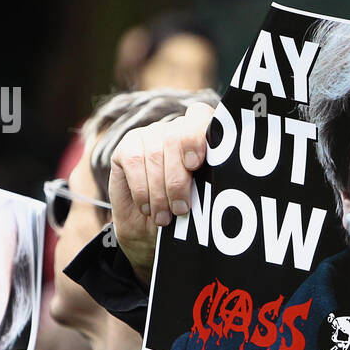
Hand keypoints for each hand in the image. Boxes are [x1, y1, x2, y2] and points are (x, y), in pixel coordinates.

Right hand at [108, 102, 213, 282]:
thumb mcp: (203, 204)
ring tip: (165, 218)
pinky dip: (142, 189)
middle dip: (178, 178)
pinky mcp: (128, 147)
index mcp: (201, 138)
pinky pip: (134, 160)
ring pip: (154, 154)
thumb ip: (210, 185)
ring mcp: (150, 135)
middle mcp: (175, 130)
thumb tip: (222, 183)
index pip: (200, 116)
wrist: (148, 233)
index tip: (196, 164)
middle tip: (181, 210)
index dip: (197, 136)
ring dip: (159, 191)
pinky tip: (147, 208)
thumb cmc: (184, 216)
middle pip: (175, 138)